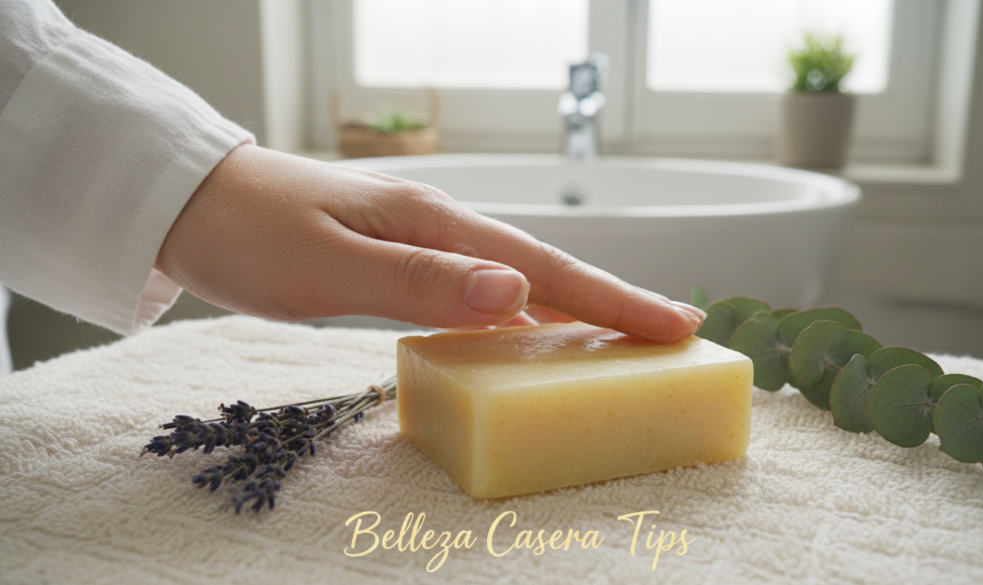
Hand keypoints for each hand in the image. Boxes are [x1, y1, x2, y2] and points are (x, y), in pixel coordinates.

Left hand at [156, 145, 704, 341]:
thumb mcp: (330, 268)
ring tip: (626, 334)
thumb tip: (516, 292)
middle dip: (613, 301)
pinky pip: (483, 288)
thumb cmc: (253, 236)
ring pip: (520, 277)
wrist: (194, 202)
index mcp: (436, 227)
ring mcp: (424, 241)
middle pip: (547, 267)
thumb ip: (421, 282)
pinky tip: (532, 330)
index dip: (612, 300)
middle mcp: (441, 229)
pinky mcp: (404, 257)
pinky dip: (524, 311)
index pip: (543, 267)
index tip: (674, 326)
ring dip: (577, 306)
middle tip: (677, 332)